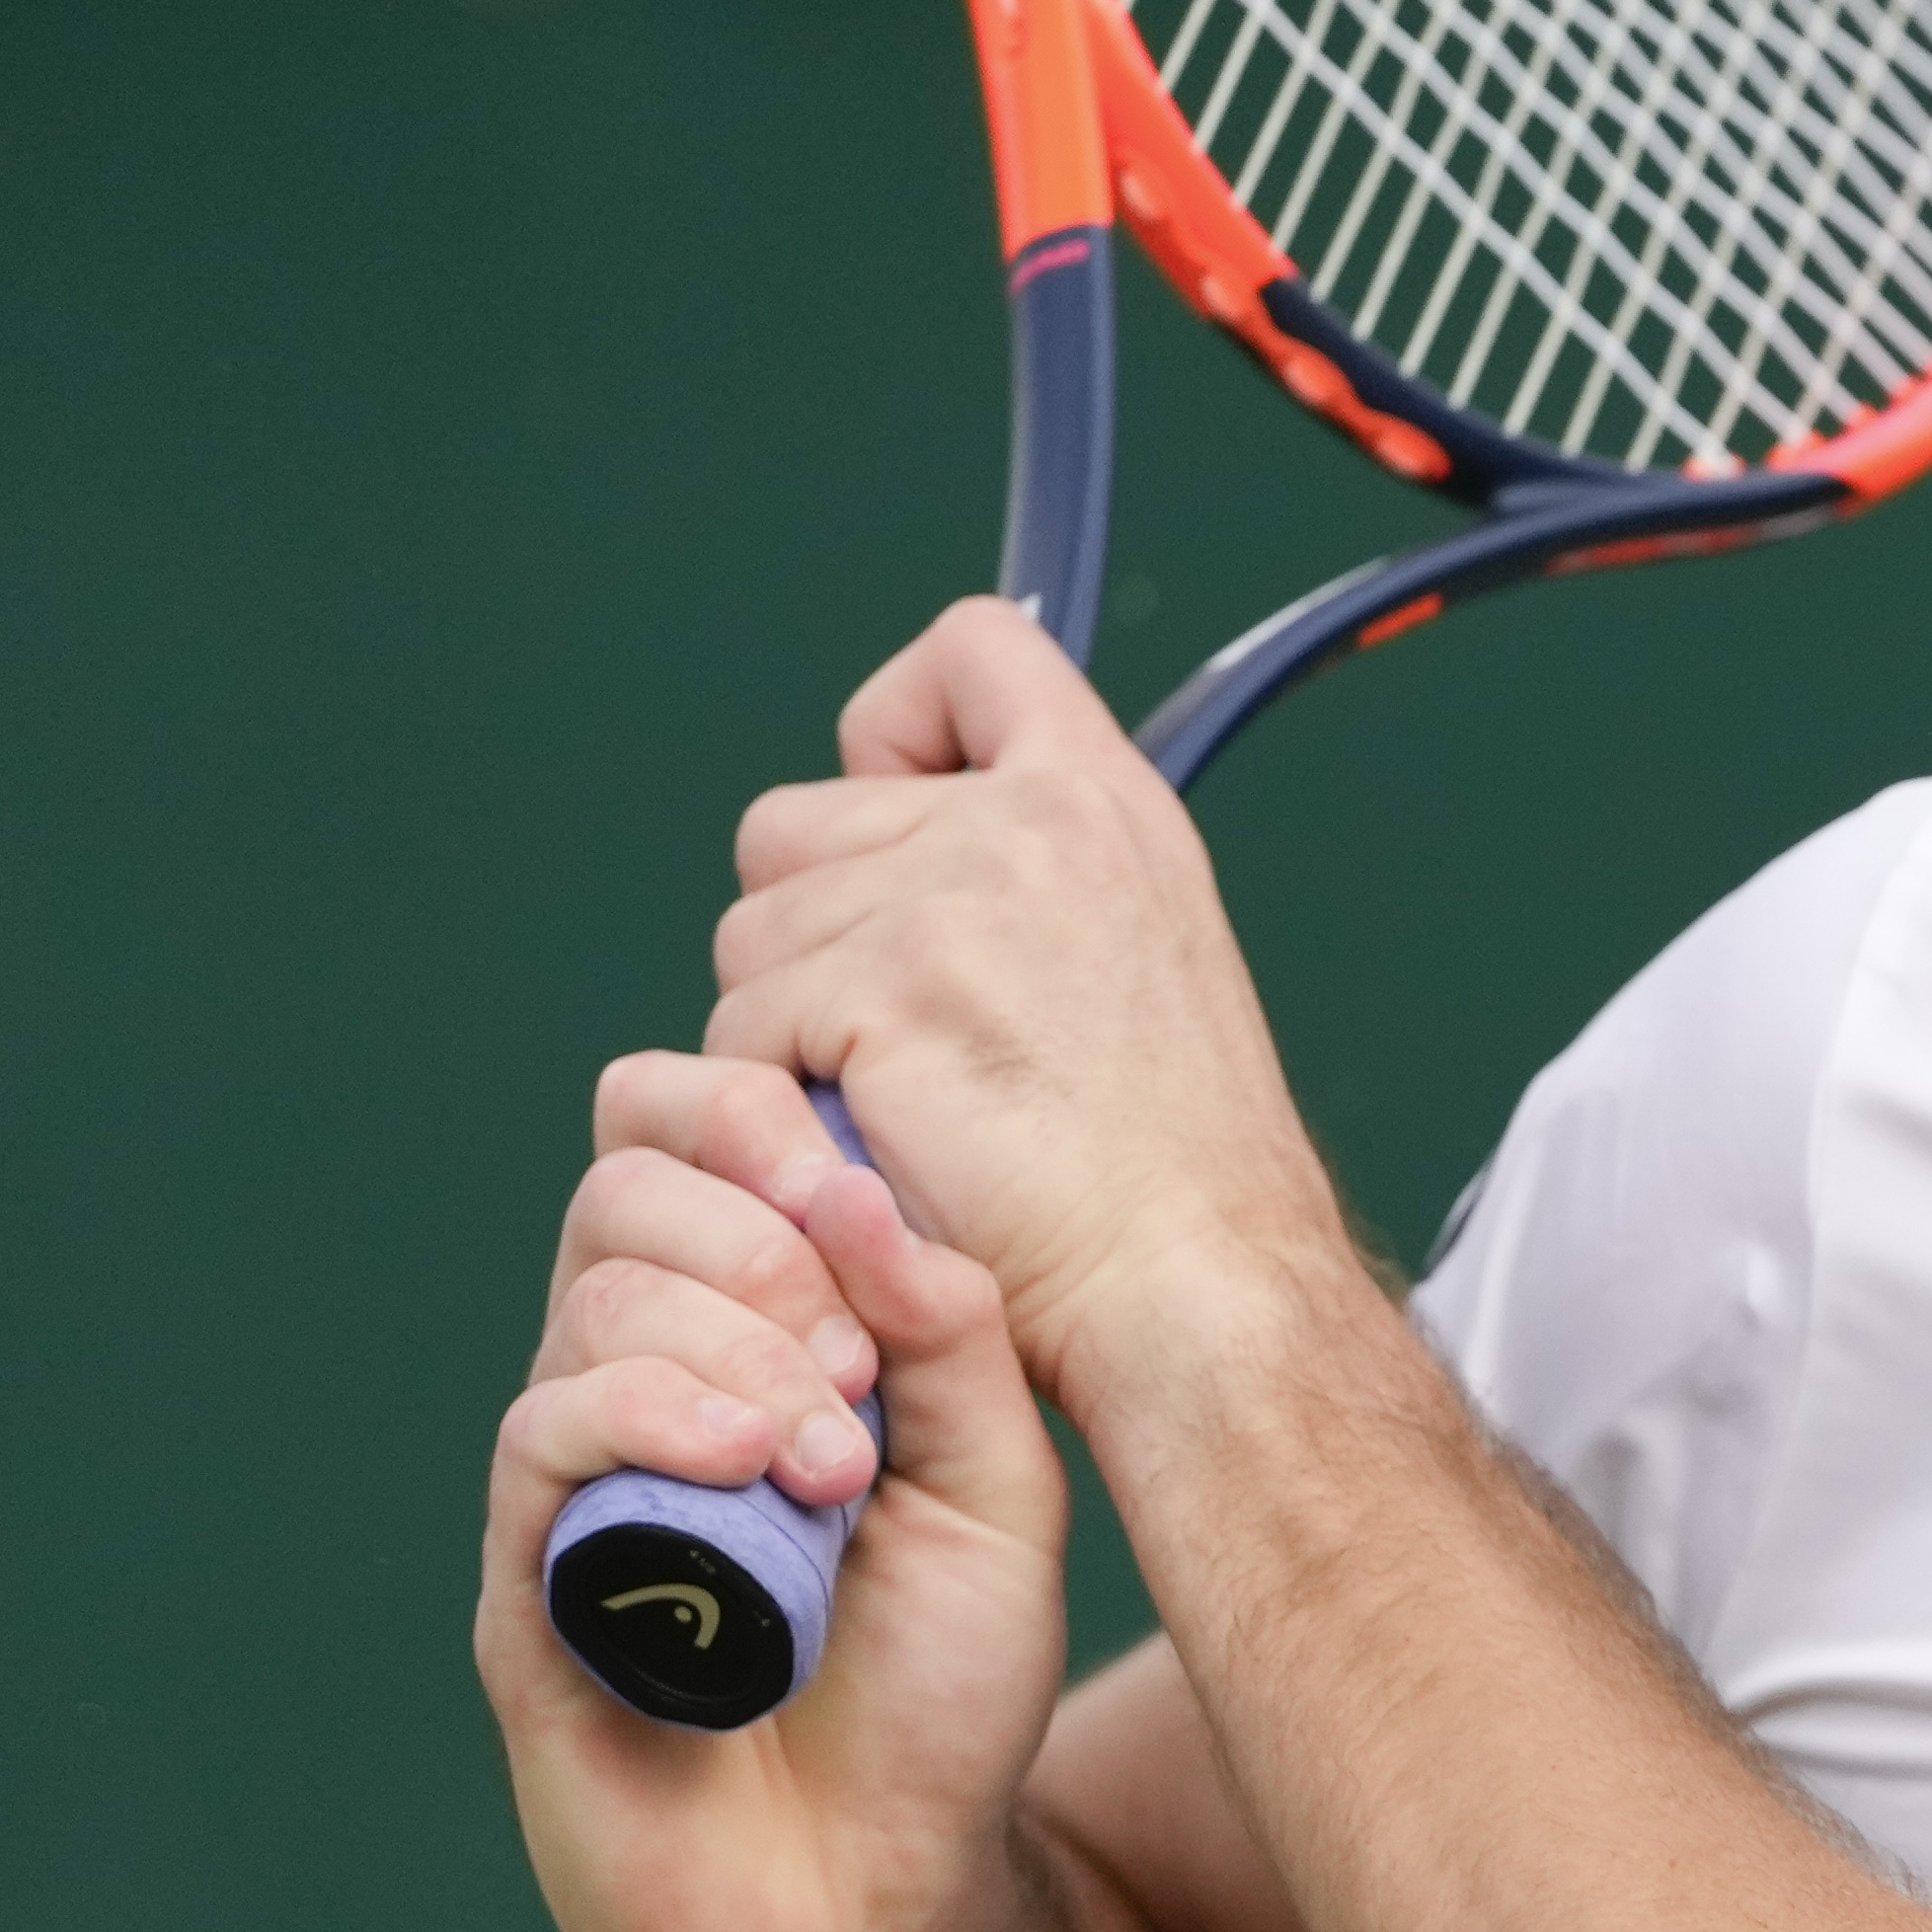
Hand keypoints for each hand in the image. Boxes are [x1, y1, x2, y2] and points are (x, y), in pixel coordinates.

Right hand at [476, 1051, 1081, 1931]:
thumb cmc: (939, 1698)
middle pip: (624, 1191)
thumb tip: (865, 1186)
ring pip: (591, 1306)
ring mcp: (578, 1486)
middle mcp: (644, 1388)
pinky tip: (748, 1462)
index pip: (691, 1146)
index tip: (854, 1188)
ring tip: (835, 1454)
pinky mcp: (529, 1589)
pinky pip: (541, 1440)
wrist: (880, 1906)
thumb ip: (954, 1336)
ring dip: (726, 1340)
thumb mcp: (999, 1495)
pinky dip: (645, 1415)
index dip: (753, 1123)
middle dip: (754, 1234)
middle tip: (859, 1359)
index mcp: (749, 1336)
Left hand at [701, 598, 1368, 1406]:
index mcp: (1101, 801)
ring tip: (896, 1111)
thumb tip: (908, 838)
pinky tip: (868, 1153)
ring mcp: (945, 905)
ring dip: (786, 1032)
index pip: (971, 648)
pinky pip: (742, 1031)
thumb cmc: (1171, 1168)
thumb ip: (1039, 871)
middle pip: (794, 825)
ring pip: (751, 939)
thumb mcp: (1147, 951)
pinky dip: (777, 1107)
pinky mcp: (874, 997)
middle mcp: (1024, 826)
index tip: (903, 809)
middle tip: (899, 1043)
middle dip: (810, 936)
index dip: (898, 725)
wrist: (1190, 1284)